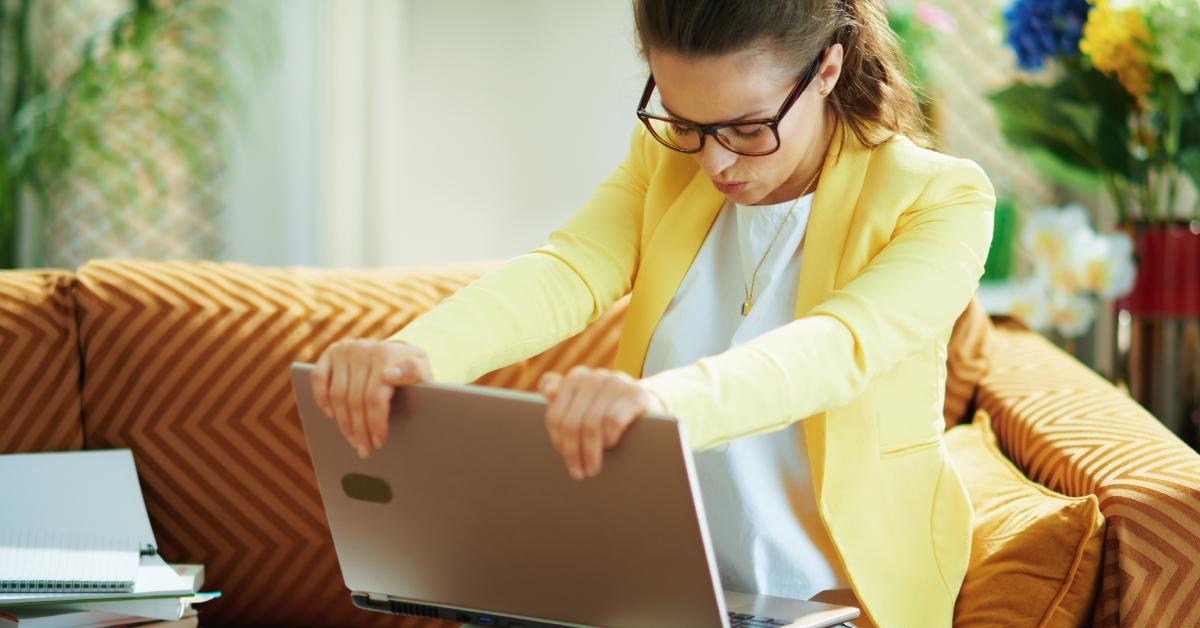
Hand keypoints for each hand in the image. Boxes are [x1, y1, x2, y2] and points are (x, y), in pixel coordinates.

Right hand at [310, 339, 431, 458]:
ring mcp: (345, 350)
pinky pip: (318, 378)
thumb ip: (413, 371)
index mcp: (386, 354)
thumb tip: (390, 375)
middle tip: (365, 449)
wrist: (398, 351)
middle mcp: (363, 350)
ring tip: (353, 439)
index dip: (375, 423)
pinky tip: (331, 415)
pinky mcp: (331, 352)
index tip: (378, 442)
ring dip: (343, 423)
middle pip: (355, 400)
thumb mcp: (422, 369)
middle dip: (360, 430)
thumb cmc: (411, 368)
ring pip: (337, 396)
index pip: (374, 397)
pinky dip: (322, 398)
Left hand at [538, 366, 664, 479]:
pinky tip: (610, 446)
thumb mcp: (583, 406)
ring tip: (592, 468)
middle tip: (578, 472)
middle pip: (572, 422)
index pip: (556, 415)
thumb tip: (547, 391)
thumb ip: (561, 398)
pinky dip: (609, 437)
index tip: (563, 457)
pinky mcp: (637, 393)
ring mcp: (617, 382)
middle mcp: (595, 376)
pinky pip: (614, 420)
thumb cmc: (608, 411)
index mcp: (576, 377)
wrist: (649, 407)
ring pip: (592, 424)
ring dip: (591, 451)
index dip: (557, 440)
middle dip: (573, 452)